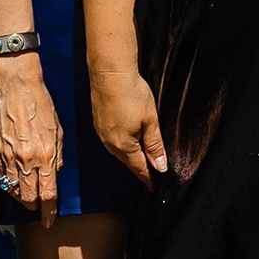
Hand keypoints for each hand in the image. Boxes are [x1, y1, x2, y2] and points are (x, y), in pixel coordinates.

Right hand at [0, 54, 62, 220]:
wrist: (16, 87)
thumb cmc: (41, 105)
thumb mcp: (59, 132)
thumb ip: (57, 156)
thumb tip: (54, 174)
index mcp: (45, 155)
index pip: (47, 194)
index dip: (48, 212)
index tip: (49, 222)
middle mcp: (25, 159)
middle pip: (28, 198)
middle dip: (34, 207)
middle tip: (38, 208)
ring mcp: (7, 156)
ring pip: (12, 190)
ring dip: (20, 197)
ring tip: (27, 196)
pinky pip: (1, 176)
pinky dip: (8, 183)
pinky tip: (14, 182)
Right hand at [91, 62, 167, 185]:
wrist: (109, 73)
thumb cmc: (130, 93)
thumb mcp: (150, 121)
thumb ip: (155, 145)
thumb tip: (159, 165)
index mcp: (123, 145)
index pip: (138, 168)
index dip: (147, 178)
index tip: (153, 186)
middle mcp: (109, 142)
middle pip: (127, 161)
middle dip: (139, 168)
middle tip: (151, 174)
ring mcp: (101, 132)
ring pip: (119, 151)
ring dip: (130, 156)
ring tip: (141, 158)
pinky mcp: (98, 122)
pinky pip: (111, 140)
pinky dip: (122, 144)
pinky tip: (128, 139)